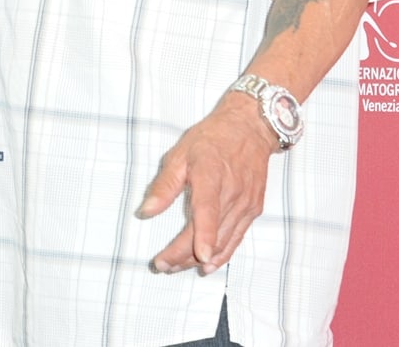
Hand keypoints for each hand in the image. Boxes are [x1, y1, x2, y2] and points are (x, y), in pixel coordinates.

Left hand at [137, 95, 276, 274]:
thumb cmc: (211, 139)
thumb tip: (146, 212)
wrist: (249, 129)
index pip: (208, 209)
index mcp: (210, 174)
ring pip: (223, 241)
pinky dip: (222, 255)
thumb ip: (164, 185)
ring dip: (199, 260)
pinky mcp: (253, 210)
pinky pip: (236, 238)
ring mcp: (245, 204)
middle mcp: (232, 193)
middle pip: (211, 233)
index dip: (204, 233)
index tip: (199, 255)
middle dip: (185, 255)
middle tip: (161, 266)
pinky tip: (207, 265)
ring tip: (175, 267)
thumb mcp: (180, 153)